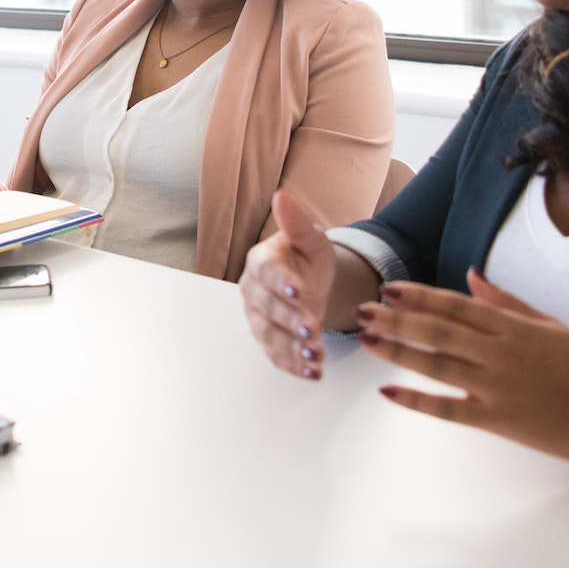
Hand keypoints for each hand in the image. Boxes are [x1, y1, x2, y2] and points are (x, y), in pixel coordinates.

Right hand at [239, 190, 334, 379]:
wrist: (312, 283)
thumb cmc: (308, 258)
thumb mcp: (311, 239)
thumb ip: (297, 222)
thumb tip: (282, 195)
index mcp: (261, 262)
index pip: (266, 272)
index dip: (280, 282)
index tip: (298, 290)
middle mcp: (253, 292)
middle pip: (267, 308)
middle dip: (289, 320)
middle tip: (311, 329)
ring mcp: (259, 319)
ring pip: (270, 336)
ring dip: (292, 348)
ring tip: (315, 355)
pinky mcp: (269, 340)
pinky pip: (277, 355)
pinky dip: (294, 365)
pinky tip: (313, 372)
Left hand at [358, 270, 568, 461]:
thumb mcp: (549, 324)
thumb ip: (507, 302)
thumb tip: (471, 278)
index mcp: (513, 327)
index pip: (457, 306)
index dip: (420, 297)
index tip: (390, 289)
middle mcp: (500, 353)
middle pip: (439, 332)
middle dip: (398, 320)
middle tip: (363, 311)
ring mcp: (497, 387)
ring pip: (438, 365)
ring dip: (399, 351)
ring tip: (367, 341)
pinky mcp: (498, 420)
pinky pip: (450, 410)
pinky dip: (418, 401)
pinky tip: (389, 392)